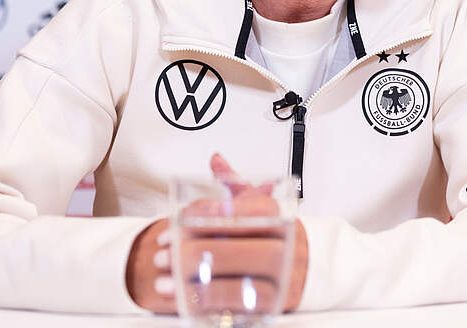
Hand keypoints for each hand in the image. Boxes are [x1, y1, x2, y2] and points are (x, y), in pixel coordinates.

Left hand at [125, 154, 308, 313]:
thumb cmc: (270, 236)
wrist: (302, 269)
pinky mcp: (272, 302)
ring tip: (165, 278)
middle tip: (165, 253)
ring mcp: (280, 276)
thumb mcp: (253, 208)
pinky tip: (184, 298)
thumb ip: (235, 186)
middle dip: (198, 250)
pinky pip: (241, 304)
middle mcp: (284, 245)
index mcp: (278, 216)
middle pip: (244, 246)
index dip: (216, 212)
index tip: (182, 218)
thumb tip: (216, 161)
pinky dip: (209, 302)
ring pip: (243, 279)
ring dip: (199, 280)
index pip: (254, 209)